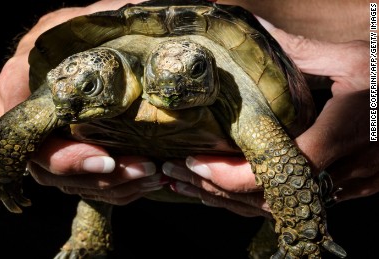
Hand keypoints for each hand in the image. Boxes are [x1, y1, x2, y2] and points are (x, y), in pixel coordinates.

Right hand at [0, 0, 165, 204]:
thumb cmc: (93, 27)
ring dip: (113, 186)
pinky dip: (115, 188)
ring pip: (69, 183)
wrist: (92, 41)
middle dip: (99, 177)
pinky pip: (84, 183)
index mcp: (20, 83)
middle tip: (142, 169)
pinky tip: (145, 180)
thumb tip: (142, 23)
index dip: (65, 159)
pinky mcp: (67, 151)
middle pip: (49, 170)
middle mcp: (26, 117)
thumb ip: (107, 21)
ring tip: (151, 174)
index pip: (29, 138)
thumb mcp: (98, 17)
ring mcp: (45, 138)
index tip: (107, 159)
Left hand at [163, 17, 375, 216]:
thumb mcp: (351, 57)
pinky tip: (225, 192)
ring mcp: (347, 187)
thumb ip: (297, 49)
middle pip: (265, 199)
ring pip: (276, 208)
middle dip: (214, 190)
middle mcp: (342, 172)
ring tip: (187, 186)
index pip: (272, 173)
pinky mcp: (348, 190)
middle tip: (174, 176)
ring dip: (228, 200)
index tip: (192, 161)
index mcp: (341, 137)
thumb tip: (248, 24)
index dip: (228, 175)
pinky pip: (293, 205)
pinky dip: (254, 201)